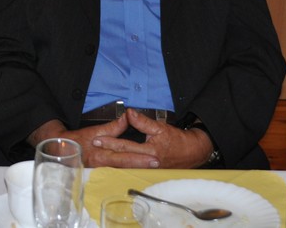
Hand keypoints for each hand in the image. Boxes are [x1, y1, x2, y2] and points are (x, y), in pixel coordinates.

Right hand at [29, 115, 159, 167]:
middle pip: (127, 166)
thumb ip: (113, 127)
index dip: (140, 158)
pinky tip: (138, 172)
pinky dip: (129, 172)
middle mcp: (103, 165)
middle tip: (158, 164)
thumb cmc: (78, 140)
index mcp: (102, 154)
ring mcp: (103, 171)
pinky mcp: (102, 173)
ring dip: (138, 170)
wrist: (61, 151)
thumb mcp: (95, 131)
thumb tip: (127, 118)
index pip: (124, 156)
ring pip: (124, 171)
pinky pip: (118, 173)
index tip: (154, 158)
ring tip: (153, 169)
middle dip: (143, 166)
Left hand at [93, 109, 213, 167]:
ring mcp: (147, 169)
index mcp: (149, 152)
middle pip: (122, 158)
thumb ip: (142, 122)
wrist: (192, 152)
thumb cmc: (177, 140)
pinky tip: (111, 162)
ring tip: (97, 154)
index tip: (97, 138)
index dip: (110, 142)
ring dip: (111, 160)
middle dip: (106, 152)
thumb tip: (129, 113)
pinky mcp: (148, 171)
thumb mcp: (160, 127)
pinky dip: (121, 165)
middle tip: (93, 147)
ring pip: (125, 165)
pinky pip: (132, 168)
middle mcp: (147, 163)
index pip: (125, 146)